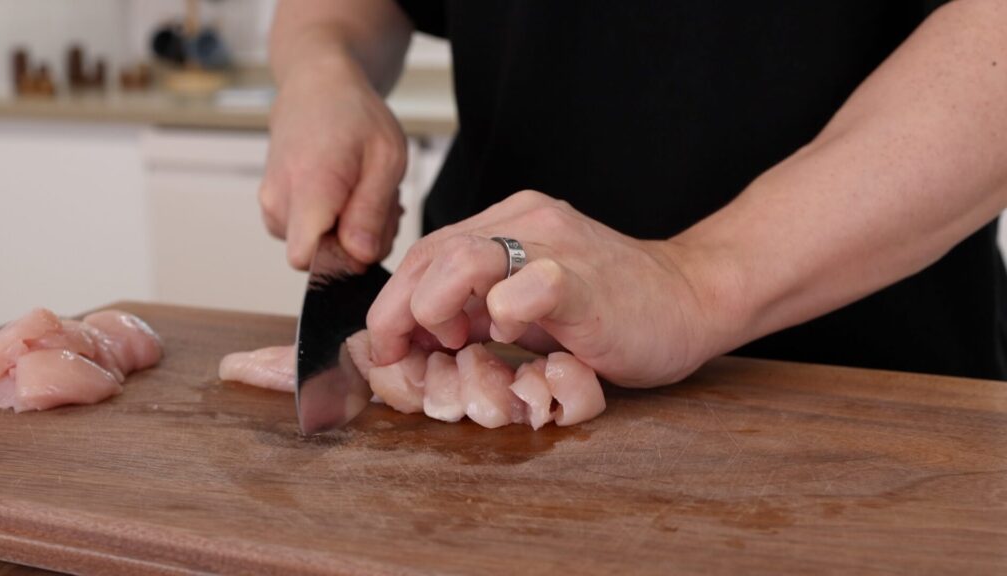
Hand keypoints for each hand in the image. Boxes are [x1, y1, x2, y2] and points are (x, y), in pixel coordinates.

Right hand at [260, 54, 406, 269]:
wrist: (316, 86)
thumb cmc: (354, 116)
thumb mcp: (385, 158)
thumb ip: (371, 212)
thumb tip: (359, 257)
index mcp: (308, 187)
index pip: (308, 259)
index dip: (344, 260)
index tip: (368, 234)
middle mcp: (279, 201)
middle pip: (319, 257)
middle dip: (358, 242)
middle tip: (380, 203)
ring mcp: (271, 205)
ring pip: (315, 249)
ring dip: (349, 232)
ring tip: (362, 192)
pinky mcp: (273, 208)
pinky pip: (307, 236)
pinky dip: (333, 224)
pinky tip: (346, 195)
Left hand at [366, 190, 720, 387]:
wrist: (692, 300)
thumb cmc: (613, 310)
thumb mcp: (528, 307)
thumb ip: (477, 311)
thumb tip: (417, 336)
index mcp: (509, 224)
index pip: (428, 251)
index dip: (395, 299)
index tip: (387, 344)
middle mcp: (527, 222)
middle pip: (433, 252)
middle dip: (398, 308)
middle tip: (393, 352)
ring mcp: (556, 246)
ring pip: (465, 258)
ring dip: (435, 305)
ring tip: (445, 339)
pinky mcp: (584, 280)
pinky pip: (531, 284)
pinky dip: (505, 311)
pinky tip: (508, 333)